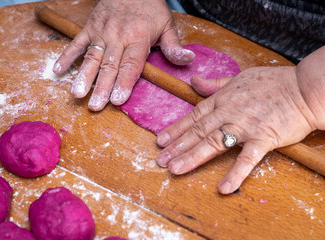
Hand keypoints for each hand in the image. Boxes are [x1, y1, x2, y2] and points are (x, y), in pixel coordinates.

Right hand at [53, 0, 193, 110]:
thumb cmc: (150, 8)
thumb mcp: (167, 24)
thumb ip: (173, 46)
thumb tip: (188, 60)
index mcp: (139, 37)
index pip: (131, 64)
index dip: (124, 82)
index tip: (117, 100)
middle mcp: (118, 36)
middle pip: (110, 65)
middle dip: (102, 87)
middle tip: (96, 107)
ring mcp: (102, 32)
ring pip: (92, 57)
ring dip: (84, 76)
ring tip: (77, 94)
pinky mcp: (90, 27)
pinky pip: (77, 43)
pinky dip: (67, 56)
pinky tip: (58, 70)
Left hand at [156, 65, 319, 193]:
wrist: (304, 88)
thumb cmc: (273, 82)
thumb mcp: (239, 77)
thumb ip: (215, 83)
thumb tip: (193, 81)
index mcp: (222, 99)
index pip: (193, 116)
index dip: (175, 129)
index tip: (160, 140)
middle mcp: (229, 112)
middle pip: (198, 131)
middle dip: (177, 146)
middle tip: (160, 160)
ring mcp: (245, 126)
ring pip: (213, 143)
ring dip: (192, 157)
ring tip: (175, 169)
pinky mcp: (263, 138)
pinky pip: (247, 158)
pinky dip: (235, 173)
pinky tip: (223, 187)